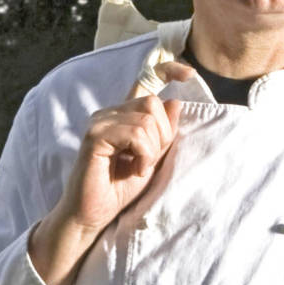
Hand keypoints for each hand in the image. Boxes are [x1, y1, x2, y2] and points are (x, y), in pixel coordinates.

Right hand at [29, 62, 193, 284]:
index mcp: (123, 115)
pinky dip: (143, 154)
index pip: (145, 80)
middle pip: (153, 103)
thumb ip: (163, 133)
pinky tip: (134, 170)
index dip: (169, 69)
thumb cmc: (119, 189)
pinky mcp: (95, 136)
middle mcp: (109, 112)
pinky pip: (134, 133)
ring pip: (146, 119)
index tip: (190, 73)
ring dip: (152, 150)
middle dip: (162, 135)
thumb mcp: (152, 159)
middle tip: (149, 161)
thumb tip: (175, 101)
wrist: (93, 215)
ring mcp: (100, 121)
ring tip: (139, 168)